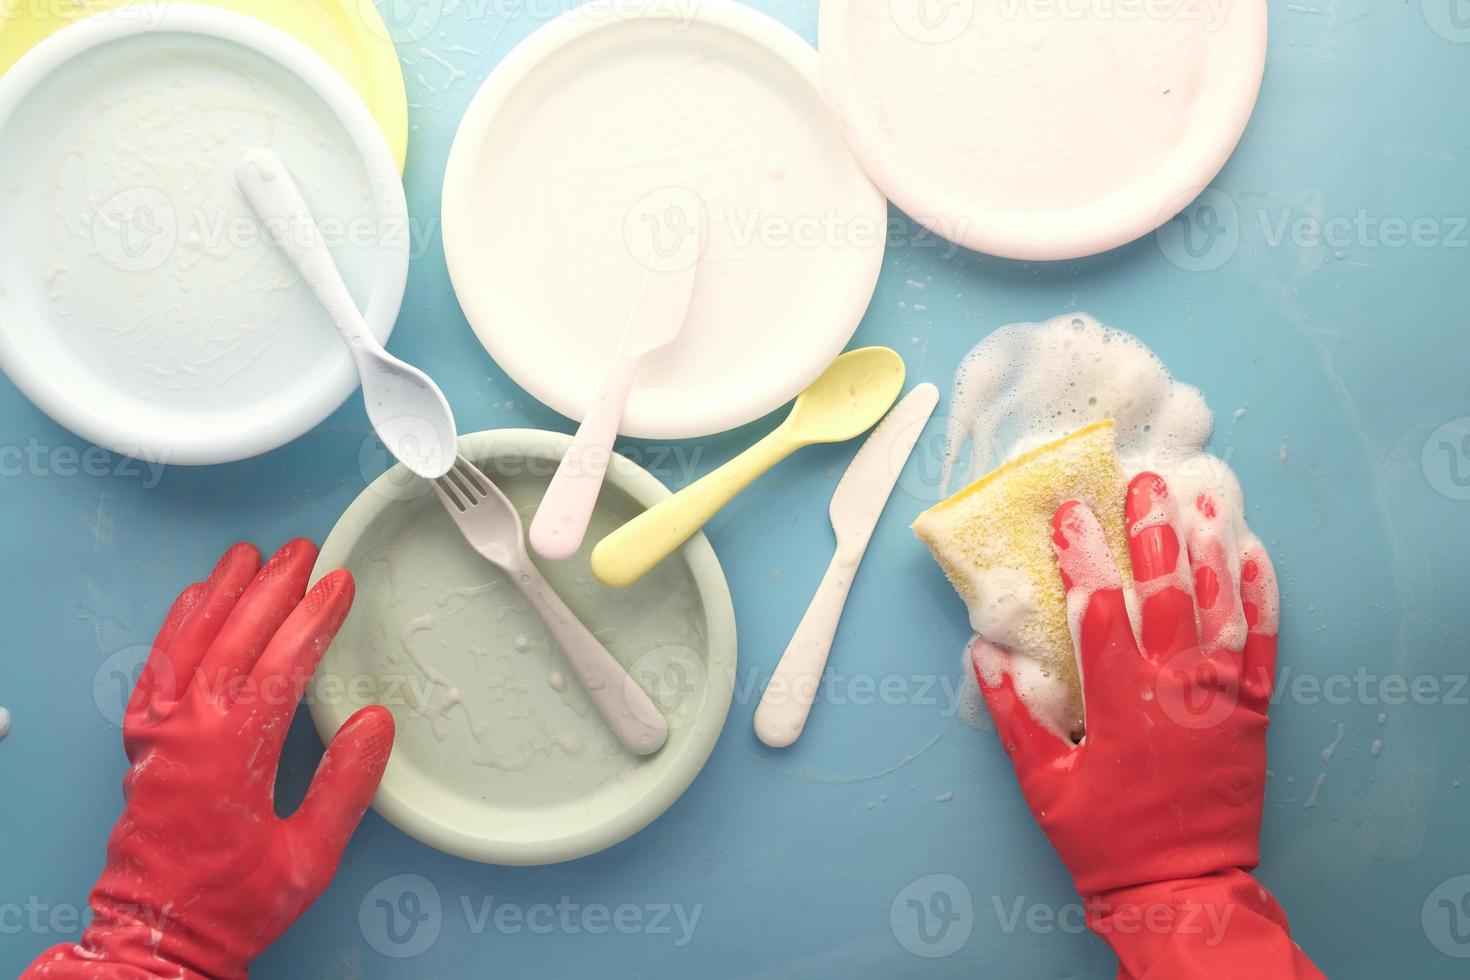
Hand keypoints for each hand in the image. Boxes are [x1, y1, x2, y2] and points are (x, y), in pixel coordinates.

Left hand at [25, 541, 393, 979]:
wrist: (156, 936)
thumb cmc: (232, 902)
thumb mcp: (309, 856)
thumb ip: (345, 785)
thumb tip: (374, 722)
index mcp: (234, 753)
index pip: (282, 663)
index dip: (314, 618)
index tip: (339, 584)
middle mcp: (190, 730)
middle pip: (235, 637)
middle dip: (273, 588)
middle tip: (304, 552)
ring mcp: (159, 731)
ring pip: (190, 641)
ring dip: (222, 593)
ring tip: (248, 555)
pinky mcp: (141, 740)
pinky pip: (156, 665)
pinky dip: (177, 625)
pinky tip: (193, 600)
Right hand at [975, 473, 1321, 978]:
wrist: (1184, 888)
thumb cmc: (1106, 839)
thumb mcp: (1043, 784)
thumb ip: (1012, 716)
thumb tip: (984, 653)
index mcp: (1120, 703)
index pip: (1099, 610)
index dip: (1083, 556)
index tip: (1070, 512)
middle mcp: (1175, 689)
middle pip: (1166, 593)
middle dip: (1151, 533)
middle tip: (1142, 484)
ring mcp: (1221, 697)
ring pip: (1218, 607)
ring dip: (1208, 549)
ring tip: (1198, 498)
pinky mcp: (1254, 711)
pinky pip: (1263, 644)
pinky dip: (1260, 597)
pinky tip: (1251, 554)